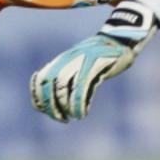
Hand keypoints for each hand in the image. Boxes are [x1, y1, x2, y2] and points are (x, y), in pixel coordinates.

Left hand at [29, 0, 159, 121]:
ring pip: (64, 86)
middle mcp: (69, 59)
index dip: (38, 97)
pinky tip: (82, 113)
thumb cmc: (100, 57)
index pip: (40, 79)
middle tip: (62, 118)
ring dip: (66, 106)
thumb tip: (55, 102)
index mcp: (62, 60)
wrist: (122, 40)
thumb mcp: (81, 64)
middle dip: (52, 105)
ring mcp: (82, 60)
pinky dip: (79, 103)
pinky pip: (82, 87)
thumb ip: (67, 77)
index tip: (45, 111)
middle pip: (50, 84)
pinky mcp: (96, 64)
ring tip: (73, 117)